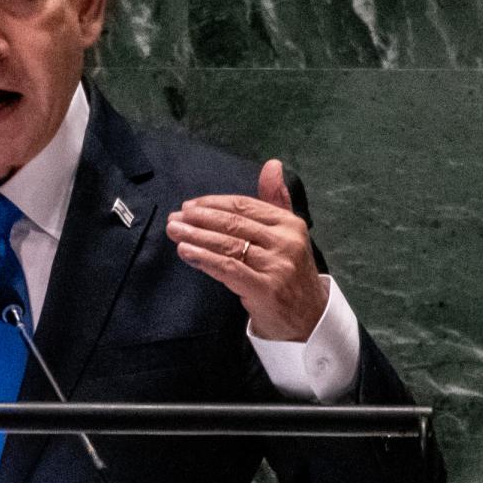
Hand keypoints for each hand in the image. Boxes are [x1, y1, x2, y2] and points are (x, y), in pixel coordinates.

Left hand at [166, 159, 327, 342]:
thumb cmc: (290, 272)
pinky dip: (204, 258)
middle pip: (233, 224)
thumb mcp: (288, 234)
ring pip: (227, 245)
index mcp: (289, 223)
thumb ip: (275, 200)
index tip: (189, 205)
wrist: (308, 317)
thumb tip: (272, 164)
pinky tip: (186, 252)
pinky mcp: (265, 288)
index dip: (213, 204)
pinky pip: (227, 268)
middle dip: (199, 219)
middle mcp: (285, 241)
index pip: (244, 206)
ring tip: (174, 231)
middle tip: (174, 218)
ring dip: (196, 236)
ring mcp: (276, 265)